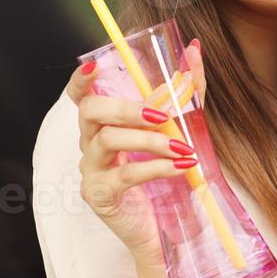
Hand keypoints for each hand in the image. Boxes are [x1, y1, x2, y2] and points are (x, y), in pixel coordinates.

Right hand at [65, 40, 204, 269]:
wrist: (163, 228)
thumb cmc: (165, 172)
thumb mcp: (178, 126)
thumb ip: (186, 90)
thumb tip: (195, 49)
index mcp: (103, 125)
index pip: (81, 97)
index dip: (81, 80)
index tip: (95, 65)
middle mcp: (90, 144)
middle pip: (91, 112)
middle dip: (127, 108)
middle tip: (160, 114)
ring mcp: (91, 170)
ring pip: (108, 141)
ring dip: (150, 141)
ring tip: (183, 148)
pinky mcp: (100, 195)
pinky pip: (125, 174)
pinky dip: (156, 167)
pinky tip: (181, 166)